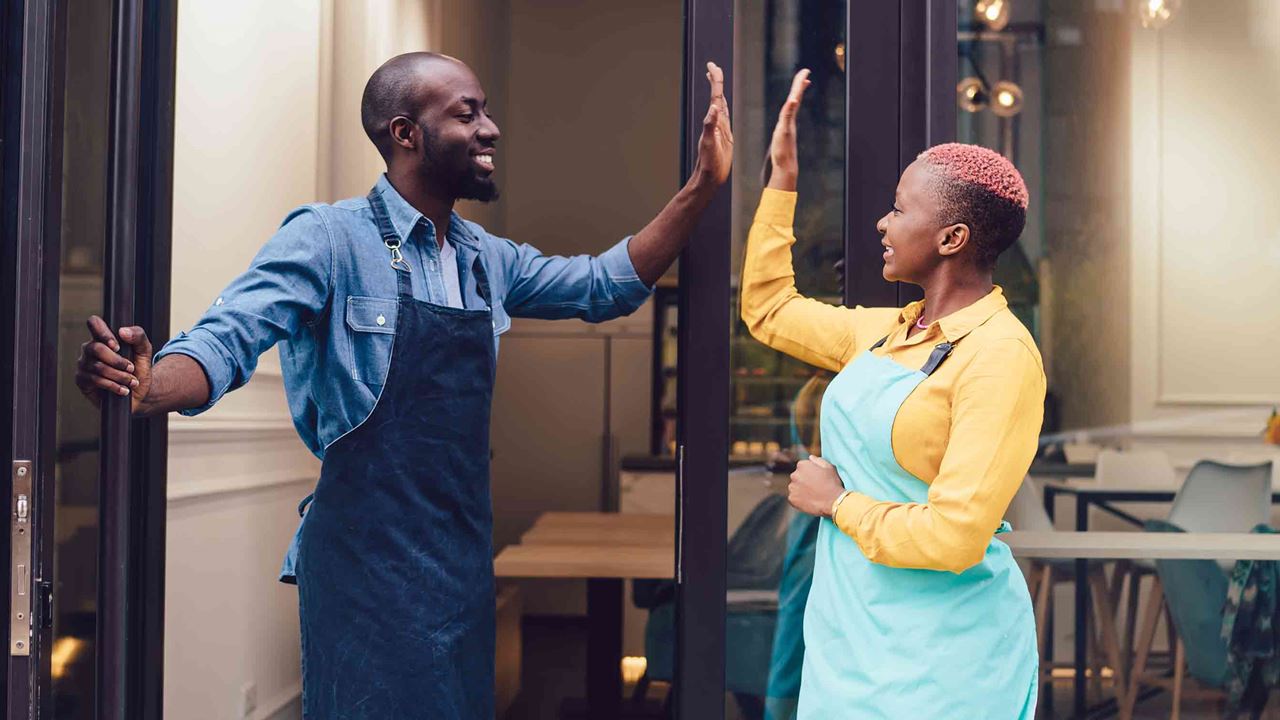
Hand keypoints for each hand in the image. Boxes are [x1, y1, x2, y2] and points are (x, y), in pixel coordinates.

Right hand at [75, 315, 153, 412]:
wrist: (138, 392)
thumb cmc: (139, 368)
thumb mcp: (144, 351)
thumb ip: (138, 336)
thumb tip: (122, 331)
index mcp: (103, 338)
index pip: (94, 323)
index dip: (103, 332)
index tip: (117, 346)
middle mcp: (90, 349)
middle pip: (97, 348)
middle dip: (118, 361)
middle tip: (131, 368)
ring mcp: (84, 364)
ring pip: (98, 367)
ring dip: (119, 376)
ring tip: (131, 381)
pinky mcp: (82, 380)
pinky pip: (95, 380)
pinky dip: (113, 386)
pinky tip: (124, 390)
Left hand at [690, 61, 732, 189]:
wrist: (710, 177)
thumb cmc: (708, 163)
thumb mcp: (710, 143)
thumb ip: (710, 126)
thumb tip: (713, 108)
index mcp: (714, 121)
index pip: (715, 96)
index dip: (715, 81)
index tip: (712, 66)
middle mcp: (716, 122)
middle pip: (717, 96)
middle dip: (716, 81)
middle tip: (713, 67)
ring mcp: (721, 128)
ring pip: (721, 105)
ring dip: (718, 92)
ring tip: (716, 81)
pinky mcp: (725, 136)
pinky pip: (726, 117)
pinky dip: (725, 108)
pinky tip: (723, 106)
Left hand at [767, 69, 810, 190]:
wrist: (785, 165)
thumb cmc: (782, 152)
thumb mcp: (782, 133)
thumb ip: (786, 120)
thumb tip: (790, 111)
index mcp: (788, 118)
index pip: (793, 98)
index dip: (798, 86)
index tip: (805, 74)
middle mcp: (789, 119)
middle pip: (794, 97)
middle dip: (800, 83)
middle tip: (806, 71)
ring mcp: (788, 124)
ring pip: (793, 104)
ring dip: (797, 91)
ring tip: (804, 80)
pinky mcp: (786, 131)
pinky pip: (788, 116)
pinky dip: (791, 107)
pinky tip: (793, 100)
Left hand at [788, 455, 844, 516]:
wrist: (833, 502)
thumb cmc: (832, 483)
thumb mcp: (829, 467)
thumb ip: (818, 460)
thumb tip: (810, 457)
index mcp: (802, 465)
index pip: (802, 467)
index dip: (810, 473)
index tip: (816, 479)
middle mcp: (794, 475)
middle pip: (797, 477)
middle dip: (803, 481)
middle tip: (814, 487)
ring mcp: (792, 487)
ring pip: (794, 487)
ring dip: (800, 490)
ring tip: (812, 495)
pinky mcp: (792, 498)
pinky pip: (793, 498)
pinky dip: (799, 500)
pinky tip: (809, 501)